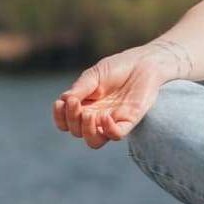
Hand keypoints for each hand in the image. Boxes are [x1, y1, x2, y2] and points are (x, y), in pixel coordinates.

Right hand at [52, 47, 169, 148]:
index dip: (59, 117)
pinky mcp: (129, 121)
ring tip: (89, 115)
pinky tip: (105, 117)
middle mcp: (97, 117)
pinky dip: (109, 130)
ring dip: (87, 131)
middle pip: (77, 132)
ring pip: (94, 141)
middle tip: (76, 103)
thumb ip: (80, 88)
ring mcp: (113, 121)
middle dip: (72, 120)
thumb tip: (64, 101)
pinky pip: (116, 135)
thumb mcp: (95, 74)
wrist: (144, 62)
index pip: (66, 122)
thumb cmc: (119, 67)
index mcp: (85, 106)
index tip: (60, 103)